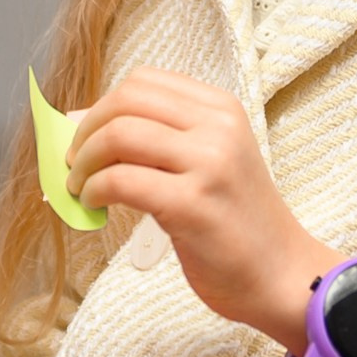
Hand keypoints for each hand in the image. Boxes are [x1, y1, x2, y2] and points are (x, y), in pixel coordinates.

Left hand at [66, 68, 334, 347]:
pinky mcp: (192, 204)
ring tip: (81, 186)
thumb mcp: (208, 162)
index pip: (143, 81)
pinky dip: (93, 190)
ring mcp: (208, 164)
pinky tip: (94, 205)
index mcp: (221, 109)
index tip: (88, 134)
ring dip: (84, 162)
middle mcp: (218, 127)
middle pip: (126, 101)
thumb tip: (80, 123)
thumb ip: (158, 139)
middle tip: (75, 160)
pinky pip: (121, 181)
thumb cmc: (235, 222)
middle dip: (86, 128)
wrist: (281, 275)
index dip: (103, 105)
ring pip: (118, 135)